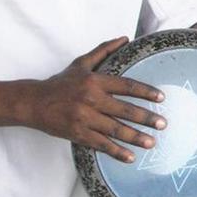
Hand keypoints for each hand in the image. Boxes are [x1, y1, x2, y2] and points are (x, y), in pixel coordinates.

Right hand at [22, 37, 164, 163]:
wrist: (33, 102)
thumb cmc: (60, 83)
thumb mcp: (81, 64)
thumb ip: (104, 51)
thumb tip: (124, 38)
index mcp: (94, 81)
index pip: (126, 86)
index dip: (145, 92)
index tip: (161, 98)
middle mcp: (91, 99)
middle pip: (124, 110)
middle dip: (146, 118)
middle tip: (163, 124)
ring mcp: (84, 118)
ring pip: (115, 129)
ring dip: (135, 137)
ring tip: (152, 143)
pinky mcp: (77, 133)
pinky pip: (101, 144)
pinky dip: (116, 152)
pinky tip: (130, 158)